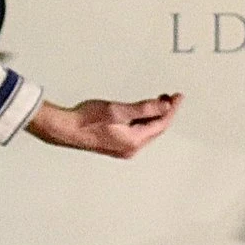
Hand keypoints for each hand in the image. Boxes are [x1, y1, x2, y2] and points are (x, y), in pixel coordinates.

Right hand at [26, 93, 179, 157]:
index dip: (171, 109)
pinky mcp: (116, 144)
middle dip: (165, 112)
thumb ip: (144, 108)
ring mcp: (123, 148)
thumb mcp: (119, 110)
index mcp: (134, 141)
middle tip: (170, 96)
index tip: (178, 97)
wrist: (66, 128)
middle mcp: (130, 148)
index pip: (161, 124)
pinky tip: (141, 111)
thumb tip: (164, 106)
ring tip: (158, 100)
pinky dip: (143, 120)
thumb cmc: (87, 120)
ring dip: (154, 115)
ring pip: (147, 130)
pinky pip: (137, 132)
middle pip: (156, 129)